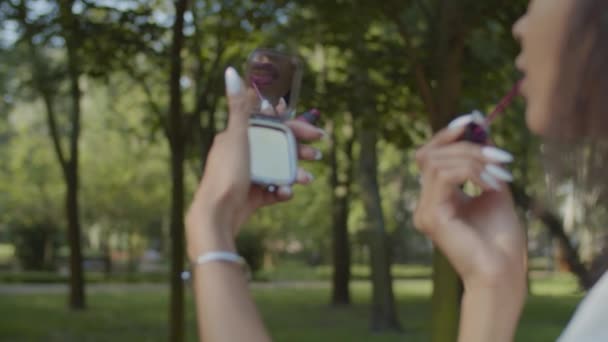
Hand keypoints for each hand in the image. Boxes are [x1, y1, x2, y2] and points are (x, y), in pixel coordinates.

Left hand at [185, 67, 322, 258]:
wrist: (217, 214)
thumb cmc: (226, 173)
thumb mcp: (236, 136)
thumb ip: (239, 106)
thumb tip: (231, 71)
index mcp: (238, 136)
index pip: (271, 125)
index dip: (294, 126)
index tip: (313, 130)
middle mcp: (243, 154)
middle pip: (278, 148)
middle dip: (299, 150)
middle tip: (318, 153)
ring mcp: (248, 176)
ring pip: (278, 169)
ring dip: (295, 173)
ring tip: (308, 179)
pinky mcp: (251, 196)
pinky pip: (273, 190)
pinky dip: (282, 191)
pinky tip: (285, 193)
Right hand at [413, 114, 526, 289]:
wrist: (502, 273)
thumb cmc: (500, 239)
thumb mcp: (493, 187)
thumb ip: (483, 159)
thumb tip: (478, 124)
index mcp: (436, 197)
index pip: (429, 154)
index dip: (447, 134)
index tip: (472, 120)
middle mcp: (424, 203)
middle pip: (430, 153)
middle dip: (466, 146)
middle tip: (500, 156)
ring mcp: (424, 211)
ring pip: (437, 162)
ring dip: (473, 160)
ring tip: (500, 175)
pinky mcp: (431, 216)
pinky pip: (444, 176)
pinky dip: (470, 172)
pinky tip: (491, 185)